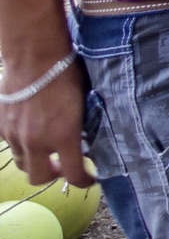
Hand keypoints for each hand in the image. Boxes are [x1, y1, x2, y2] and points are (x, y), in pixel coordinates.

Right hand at [0, 56, 93, 188]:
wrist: (34, 56)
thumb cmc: (66, 75)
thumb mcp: (83, 103)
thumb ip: (79, 128)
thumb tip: (82, 142)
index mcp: (63, 137)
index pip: (73, 174)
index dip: (83, 181)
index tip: (90, 179)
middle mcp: (36, 142)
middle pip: (38, 178)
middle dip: (52, 176)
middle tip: (62, 165)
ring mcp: (15, 135)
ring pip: (22, 162)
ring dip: (35, 161)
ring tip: (45, 149)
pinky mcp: (1, 126)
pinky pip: (10, 145)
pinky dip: (21, 144)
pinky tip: (31, 131)